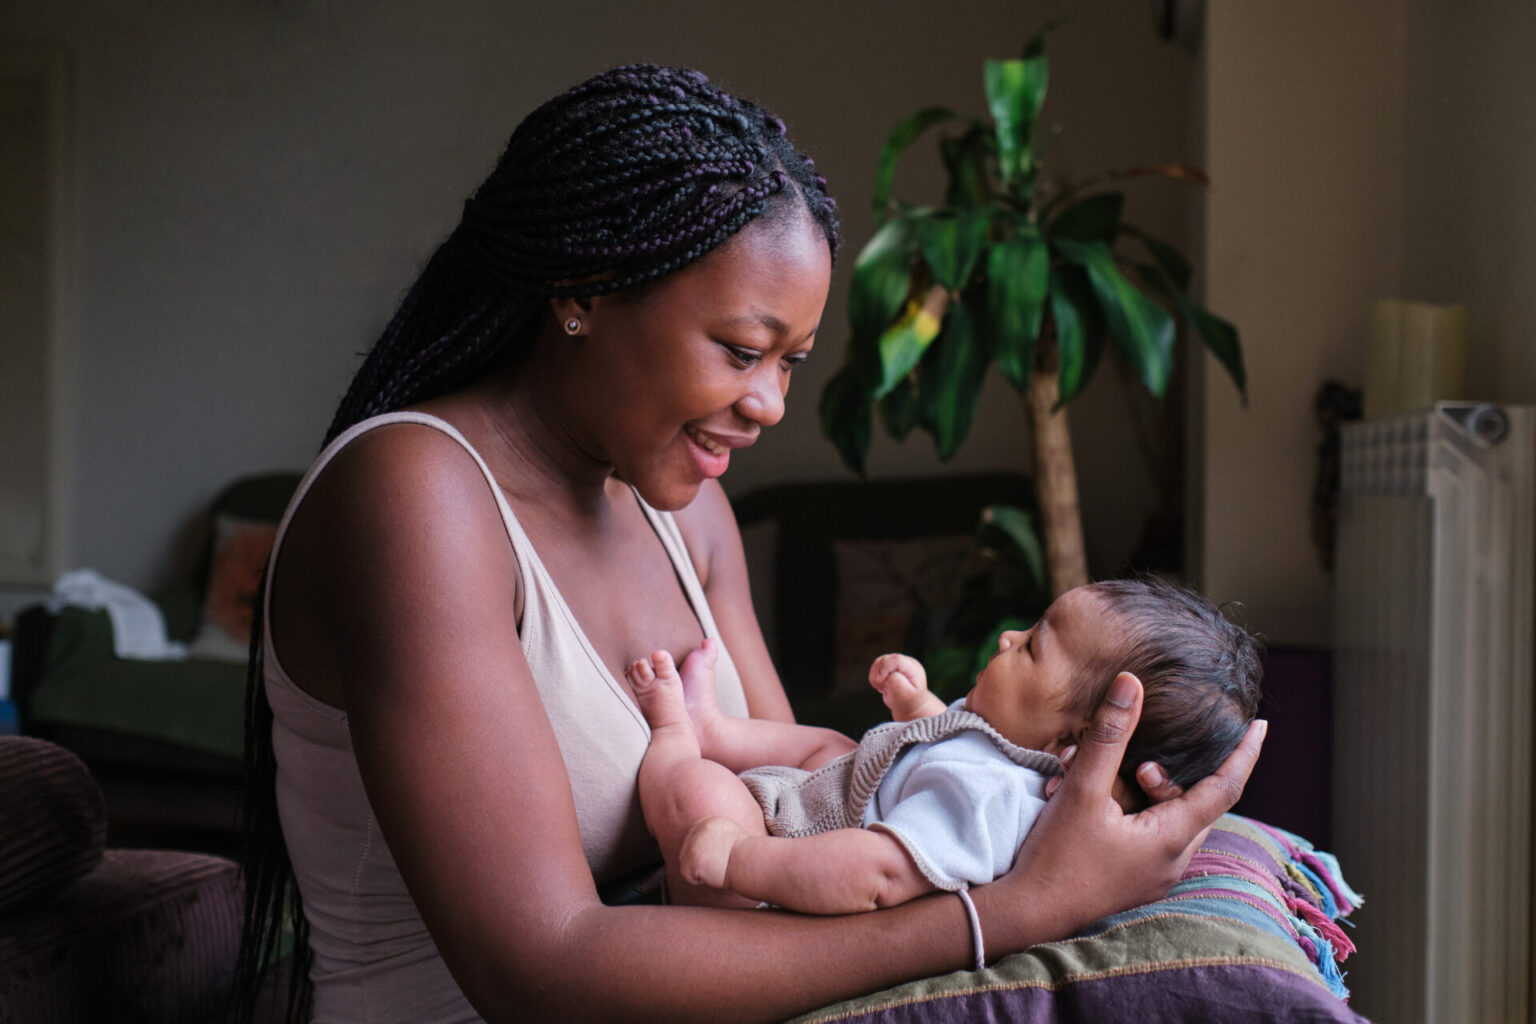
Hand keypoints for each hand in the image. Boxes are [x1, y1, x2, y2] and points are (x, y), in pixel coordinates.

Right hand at [868, 653, 931, 718]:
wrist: (909, 706)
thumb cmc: (908, 702)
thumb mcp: (904, 695)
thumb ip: (896, 682)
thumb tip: (888, 674)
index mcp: (913, 668)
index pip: (896, 660)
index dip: (885, 668)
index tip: (880, 681)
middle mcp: (906, 662)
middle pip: (885, 660)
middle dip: (879, 674)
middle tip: (882, 688)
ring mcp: (897, 664)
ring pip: (878, 662)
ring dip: (875, 677)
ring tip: (883, 688)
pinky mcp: (889, 666)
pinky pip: (876, 667)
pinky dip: (875, 677)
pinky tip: (882, 686)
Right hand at [981, 672, 1265, 951]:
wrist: (1027, 915)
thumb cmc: (1057, 856)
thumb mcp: (1083, 789)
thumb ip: (1110, 736)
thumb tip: (1131, 684)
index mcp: (1172, 838)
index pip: (1225, 788)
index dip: (1244, 754)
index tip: (1260, 726)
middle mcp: (1173, 861)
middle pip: (1193, 802)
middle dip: (1170, 772)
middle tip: (1142, 757)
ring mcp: (1154, 876)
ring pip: (1168, 819)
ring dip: (1143, 792)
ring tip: (1098, 776)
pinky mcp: (1134, 881)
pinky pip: (1149, 836)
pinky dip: (1132, 812)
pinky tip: (1096, 801)